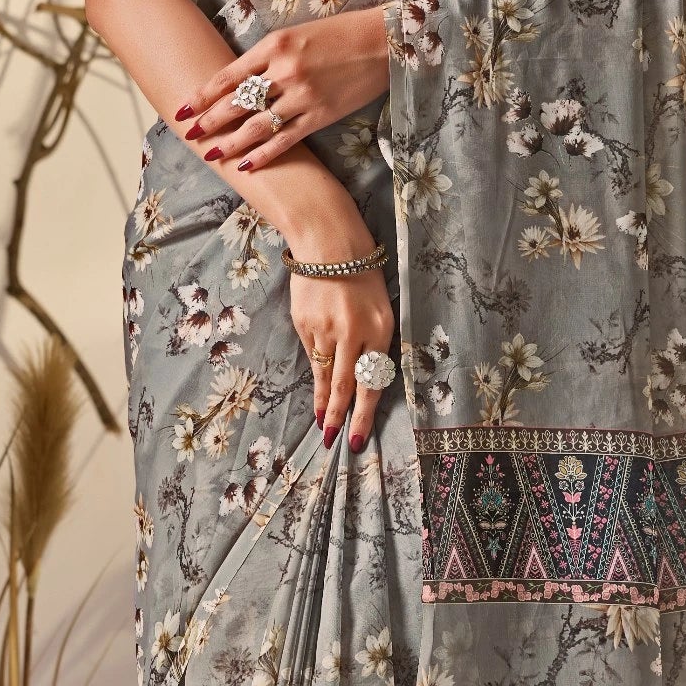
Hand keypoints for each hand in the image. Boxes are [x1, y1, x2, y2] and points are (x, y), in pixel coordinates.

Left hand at [175, 11, 388, 172]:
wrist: (384, 42)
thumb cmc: (340, 33)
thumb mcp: (296, 33)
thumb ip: (267, 56)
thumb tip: (238, 80)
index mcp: (274, 45)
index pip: (228, 75)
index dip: (202, 94)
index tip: (183, 107)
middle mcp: (285, 71)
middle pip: (236, 102)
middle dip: (209, 120)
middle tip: (188, 133)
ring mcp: (302, 96)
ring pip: (257, 125)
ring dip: (230, 142)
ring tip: (210, 153)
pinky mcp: (321, 115)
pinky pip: (285, 139)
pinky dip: (264, 153)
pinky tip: (246, 163)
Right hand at [291, 263, 396, 453]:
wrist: (329, 243)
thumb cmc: (363, 276)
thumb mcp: (381, 309)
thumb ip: (374, 344)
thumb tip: (362, 380)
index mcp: (378, 329)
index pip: (371, 382)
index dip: (363, 414)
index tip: (356, 438)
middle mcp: (352, 333)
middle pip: (343, 386)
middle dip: (339, 417)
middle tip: (334, 442)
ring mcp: (324, 329)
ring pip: (323, 374)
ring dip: (322, 402)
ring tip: (322, 423)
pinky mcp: (304, 324)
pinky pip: (312, 354)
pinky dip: (315, 372)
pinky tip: (315, 386)